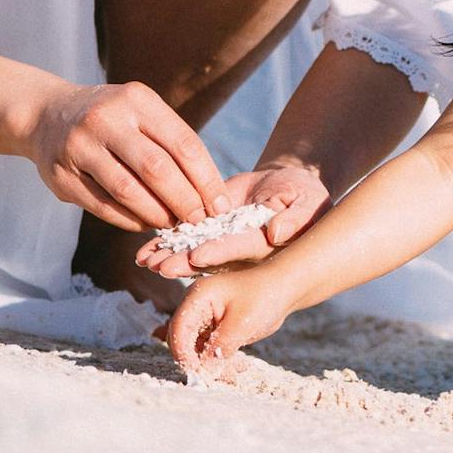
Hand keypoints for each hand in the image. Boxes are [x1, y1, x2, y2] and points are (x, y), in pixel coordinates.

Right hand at [21, 81, 228, 232]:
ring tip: (173, 224)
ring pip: (127, 190)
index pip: (183, 143)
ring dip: (156, 214)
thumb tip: (210, 193)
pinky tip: (145, 224)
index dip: (206, 179)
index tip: (220, 205)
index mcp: (136, 100)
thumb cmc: (113, 119)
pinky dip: (129, 220)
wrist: (48, 114)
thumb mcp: (141, 112)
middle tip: (200, 221)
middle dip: (185, 201)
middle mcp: (105, 119)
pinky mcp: (60, 175)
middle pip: (156, 169)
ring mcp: (78, 146)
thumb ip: (172, 143)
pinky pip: (102, 205)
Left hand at [134, 164, 328, 276]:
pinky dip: (167, 241)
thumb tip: (278, 233)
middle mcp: (240, 250)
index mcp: (263, 245)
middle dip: (183, 262)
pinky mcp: (211, 229)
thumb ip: (297, 218)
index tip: (197, 256)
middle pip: (209, 257)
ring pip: (192, 250)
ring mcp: (223, 242)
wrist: (288, 185)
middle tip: (159, 267)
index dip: (219, 253)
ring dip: (169, 255)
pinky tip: (145, 248)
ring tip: (144, 260)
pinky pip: (187, 236)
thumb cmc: (306, 195)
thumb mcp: (308, 203)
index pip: (239, 250)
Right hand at [164, 266, 301, 369]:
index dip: (182, 352)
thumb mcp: (241, 324)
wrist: (284, 288)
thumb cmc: (264, 297)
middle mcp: (198, 305)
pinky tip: (238, 368)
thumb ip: (219, 347)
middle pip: (184, 340)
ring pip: (197, 348)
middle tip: (216, 377)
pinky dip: (220, 360)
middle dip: (196, 361)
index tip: (195, 371)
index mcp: (199, 296)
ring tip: (232, 375)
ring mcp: (206, 316)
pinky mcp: (216, 328)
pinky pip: (210, 349)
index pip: (179, 327)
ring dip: (211, 364)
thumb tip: (203, 371)